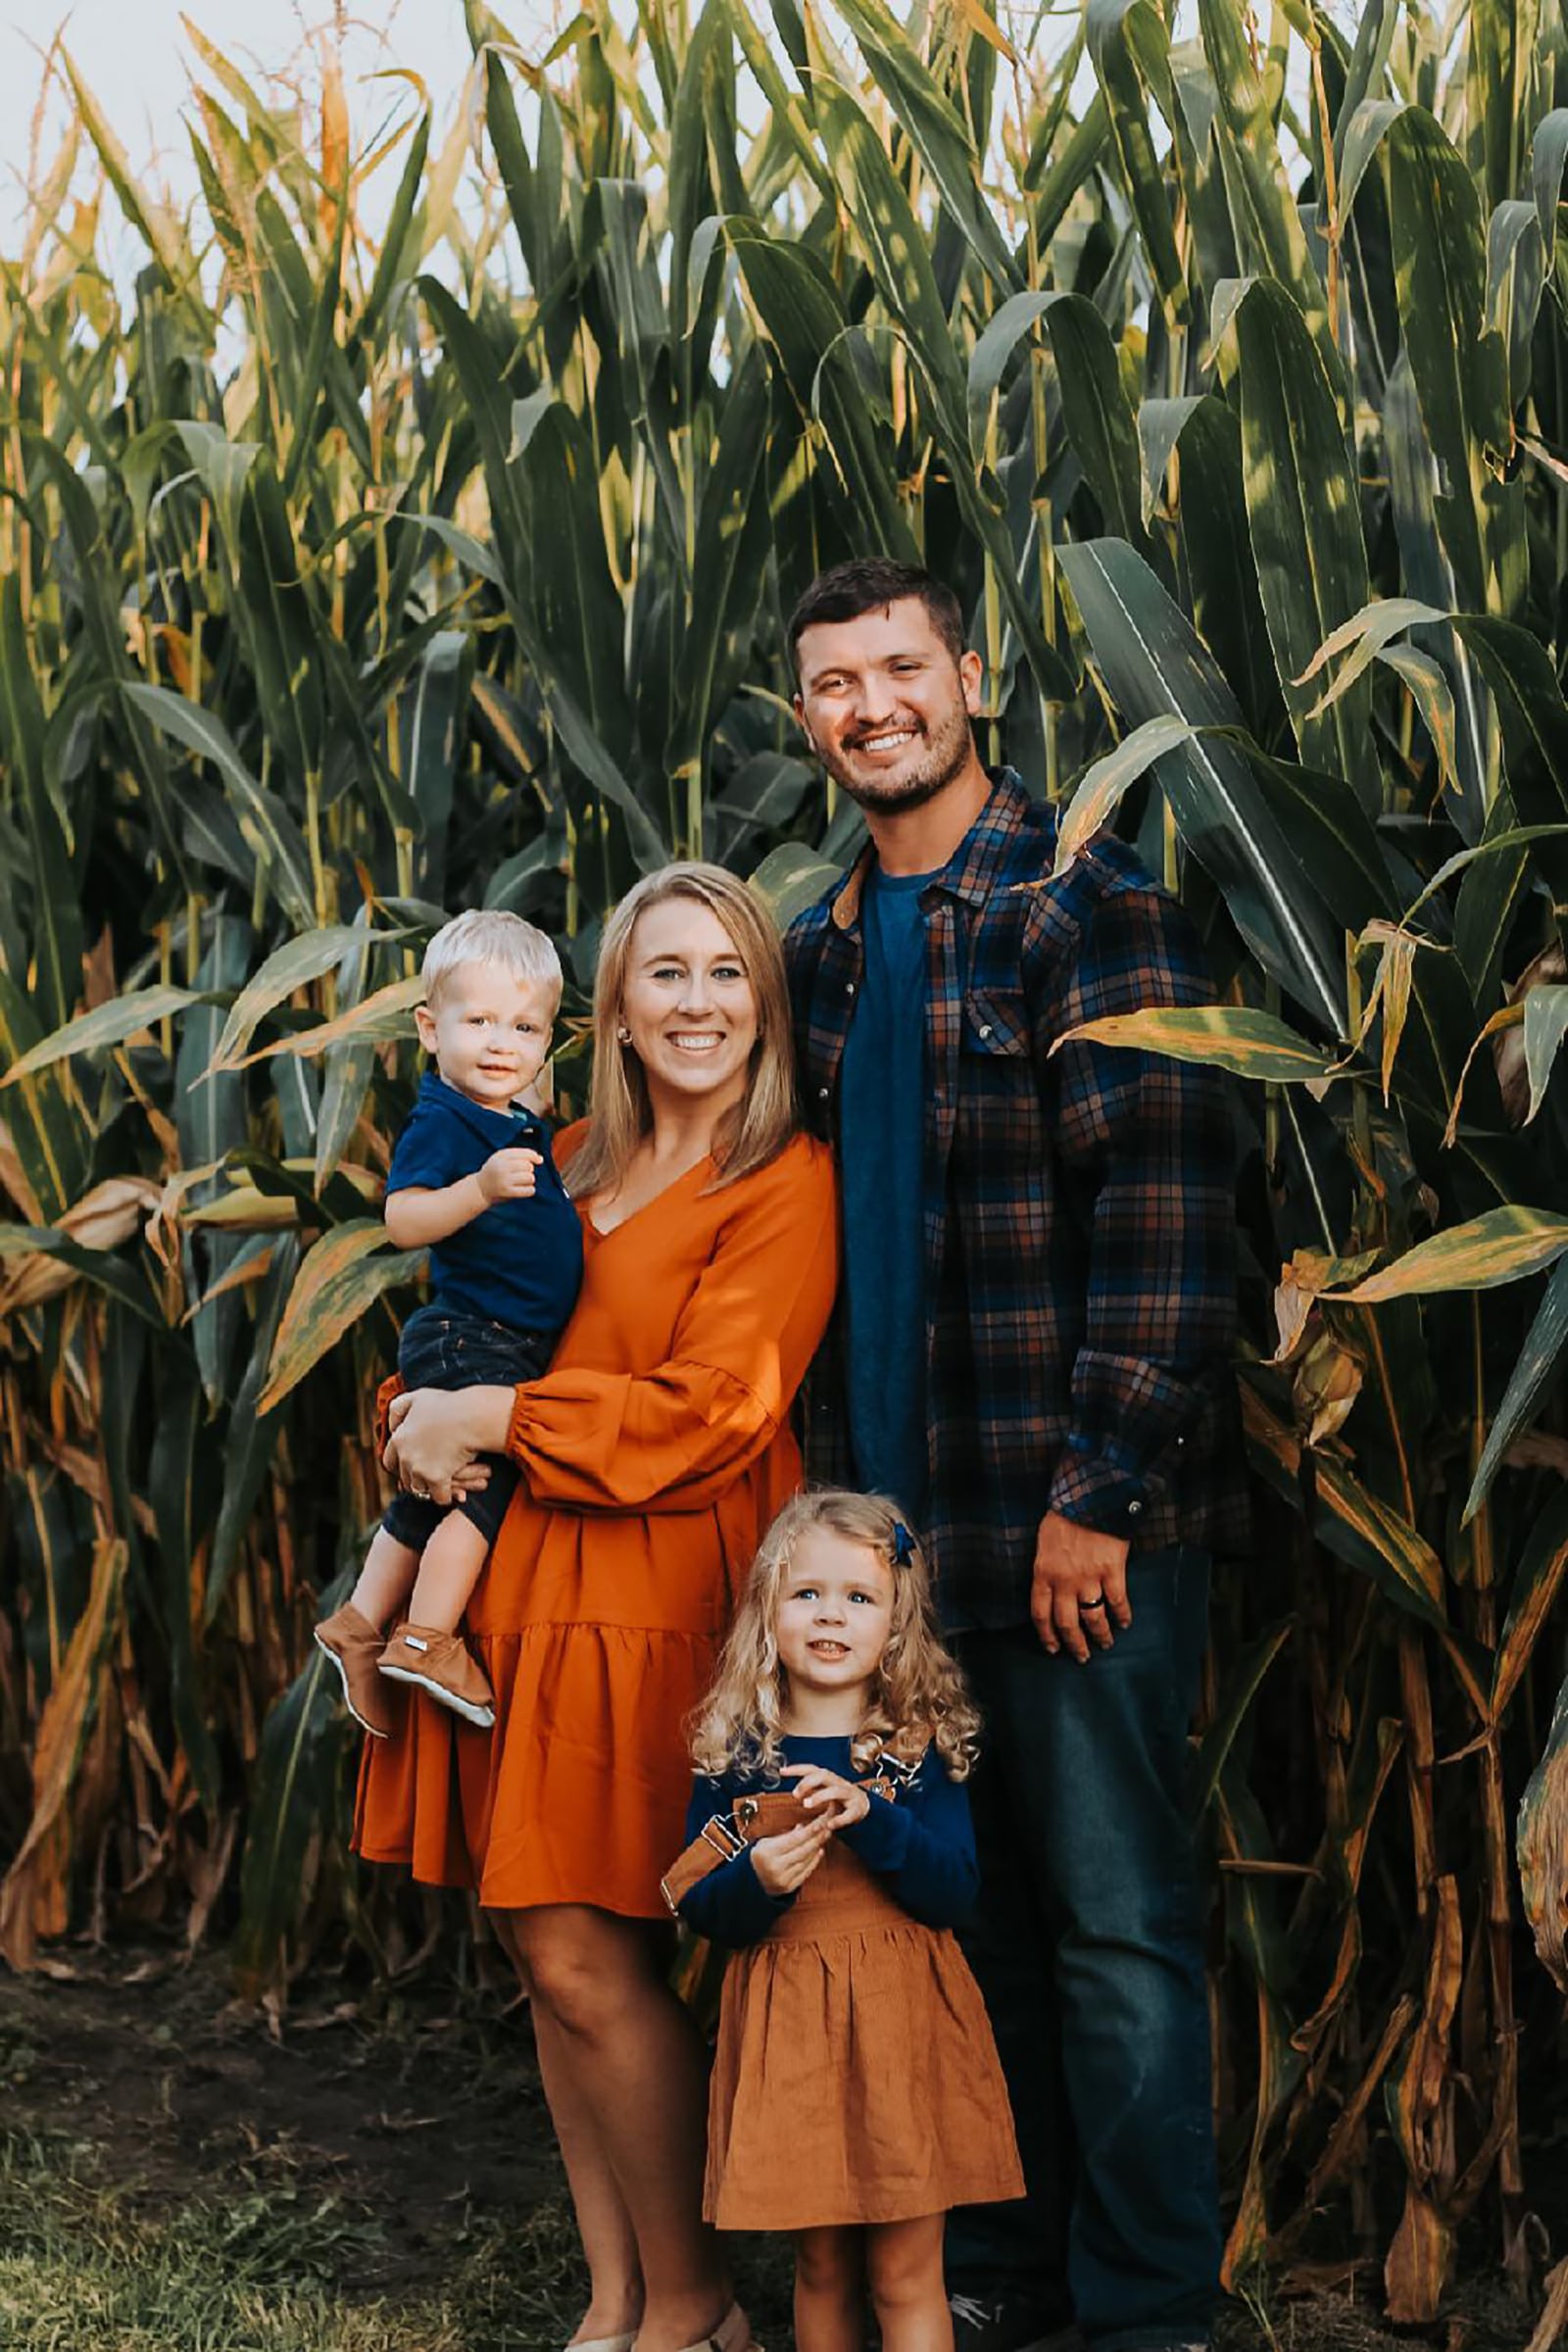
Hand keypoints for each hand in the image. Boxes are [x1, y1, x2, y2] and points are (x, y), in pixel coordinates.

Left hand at [383, 1388, 489, 1506]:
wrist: (471, 1415)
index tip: (414, 1464)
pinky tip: (455, 1492)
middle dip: (416, 1478)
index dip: (402, 1465)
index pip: (389, 1462)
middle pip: (404, 1478)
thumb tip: (392, 1427)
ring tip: (445, 1483)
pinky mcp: (437, 1479)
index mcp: (398, 1439)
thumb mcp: (417, 1397)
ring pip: (421, 1489)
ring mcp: (420, 1469)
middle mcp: (405, 1456)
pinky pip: (440, 1497)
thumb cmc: (448, 1404)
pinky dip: (447, 1496)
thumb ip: (398, 1409)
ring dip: (431, 1488)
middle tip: (432, 1475)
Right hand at [479, 1147, 541, 1203]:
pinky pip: (529, 1190)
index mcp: (501, 1156)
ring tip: (521, 1181)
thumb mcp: (501, 1158)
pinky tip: (523, 1188)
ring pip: (530, 1177)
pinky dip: (529, 1190)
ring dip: (529, 1180)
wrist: (480, 1188)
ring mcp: (504, 1180)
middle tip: (521, 1173)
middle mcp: (502, 1167)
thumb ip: (520, 1155)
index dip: (535, 1156)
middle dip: (529, 1169)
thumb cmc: (495, 1171)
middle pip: (528, 1166)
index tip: (538, 1160)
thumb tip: (540, 1159)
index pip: (525, 1153)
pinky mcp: (507, 1192)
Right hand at [750, 1816, 834, 1895]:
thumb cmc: (759, 1857)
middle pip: (802, 1850)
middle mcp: (775, 1866)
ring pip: (805, 1861)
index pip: (793, 1839)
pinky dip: (814, 1861)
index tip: (821, 1821)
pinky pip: (805, 1872)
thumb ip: (785, 1835)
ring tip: (824, 1836)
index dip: (809, 1830)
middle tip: (828, 1826)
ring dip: (817, 1847)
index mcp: (767, 1852)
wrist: (750, 1881)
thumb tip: (803, 1826)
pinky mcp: (788, 1887)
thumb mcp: (766, 1842)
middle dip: (817, 1837)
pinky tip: (819, 1851)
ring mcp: (782, 1878)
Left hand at [782, 1763, 870, 1829]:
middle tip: (795, 1793)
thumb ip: (812, 1795)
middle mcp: (839, 1784)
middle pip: (824, 1775)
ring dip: (820, 1796)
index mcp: (830, 1779)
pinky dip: (839, 1819)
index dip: (797, 1769)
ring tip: (807, 1804)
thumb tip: (793, 1798)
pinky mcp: (858, 1810)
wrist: (868, 1809)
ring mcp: (849, 1795)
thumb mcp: (826, 1795)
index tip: (782, 1771)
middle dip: (808, 1782)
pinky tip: (830, 1825)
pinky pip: (849, 1813)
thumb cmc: (843, 1802)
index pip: (812, 1769)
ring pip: (835, 1791)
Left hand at [1031, 1510, 1131, 1661]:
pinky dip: (1122, 1616)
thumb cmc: (1063, 1518)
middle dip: (1075, 1644)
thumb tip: (1052, 1591)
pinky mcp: (1111, 1572)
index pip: (1040, 1615)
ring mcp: (1088, 1579)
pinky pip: (1118, 1602)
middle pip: (1067, 1623)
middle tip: (1082, 1656)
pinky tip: (1124, 1622)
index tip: (1053, 1648)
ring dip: (1100, 1635)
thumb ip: (1047, 1570)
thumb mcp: (1043, 1544)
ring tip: (1105, 1643)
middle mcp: (1064, 1582)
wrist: (1088, 1498)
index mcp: (1043, 1574)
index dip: (1047, 1635)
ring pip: (1094, 1618)